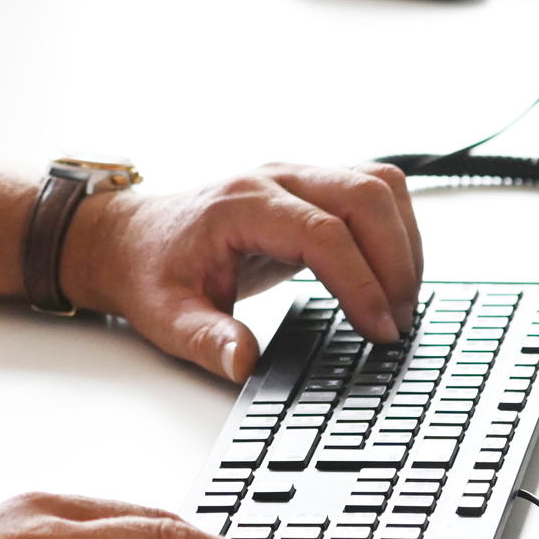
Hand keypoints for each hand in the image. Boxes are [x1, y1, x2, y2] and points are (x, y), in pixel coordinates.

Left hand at [64, 163, 423, 372]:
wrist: (135, 239)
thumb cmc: (152, 272)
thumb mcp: (167, 317)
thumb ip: (208, 341)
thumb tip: (245, 362)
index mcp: (241, 205)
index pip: (323, 232)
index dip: (360, 282)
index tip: (379, 329)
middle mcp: (276, 178)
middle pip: (364, 196)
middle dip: (395, 262)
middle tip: (396, 323)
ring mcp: (298, 176)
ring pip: (379, 184)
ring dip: (403, 242)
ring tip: (399, 304)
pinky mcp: (313, 187)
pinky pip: (374, 190)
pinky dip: (396, 230)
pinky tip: (392, 275)